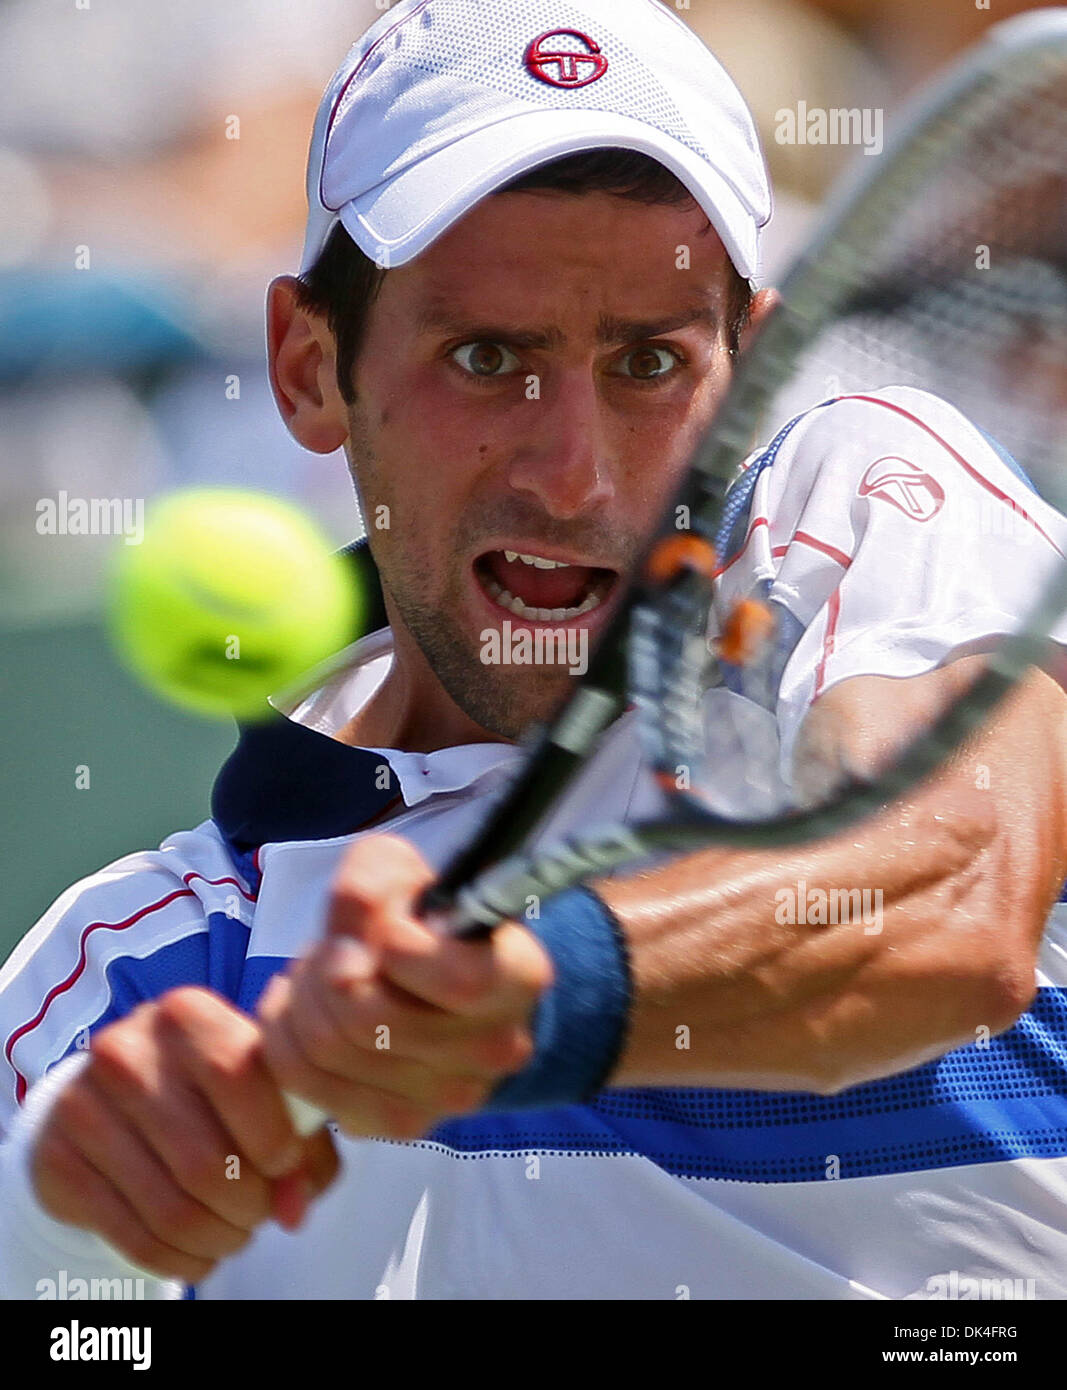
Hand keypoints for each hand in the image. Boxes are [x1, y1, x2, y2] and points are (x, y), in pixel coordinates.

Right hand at [31, 989, 337, 1282]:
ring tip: (234, 1232)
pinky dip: (181, 1259)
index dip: (275, 1139)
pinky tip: (199, 1252)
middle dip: (250, 1206)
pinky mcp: (58, 1158)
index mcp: (188, 1014)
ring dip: (219, 1238)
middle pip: (207, 1161)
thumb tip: (294, 1207)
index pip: (239, 1078)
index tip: (286, 1166)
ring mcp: (83, 1104)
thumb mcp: (260, 1093)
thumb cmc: (204, 1094)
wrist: (107, 1100)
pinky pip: (134, 1237)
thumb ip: (300, 1142)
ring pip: (173, 1209)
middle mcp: (129, 1050)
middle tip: (259, 1213)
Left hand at [257, 835, 553, 1139]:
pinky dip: (285, 1037)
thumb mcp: (406, 872)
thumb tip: (344, 952)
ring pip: (330, 1047)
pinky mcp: (400, 1124)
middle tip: (330, 949)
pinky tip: (302, 1012)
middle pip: (368, 1014)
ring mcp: (450, 1096)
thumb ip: (372, 882)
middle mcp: (496, 1047)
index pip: (458, 980)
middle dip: (326, 967)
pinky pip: (307, 1083)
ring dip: (302, 997)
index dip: (395, 946)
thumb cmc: (425, 920)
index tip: (381, 928)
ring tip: (315, 975)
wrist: (444, 984)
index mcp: (518, 978)